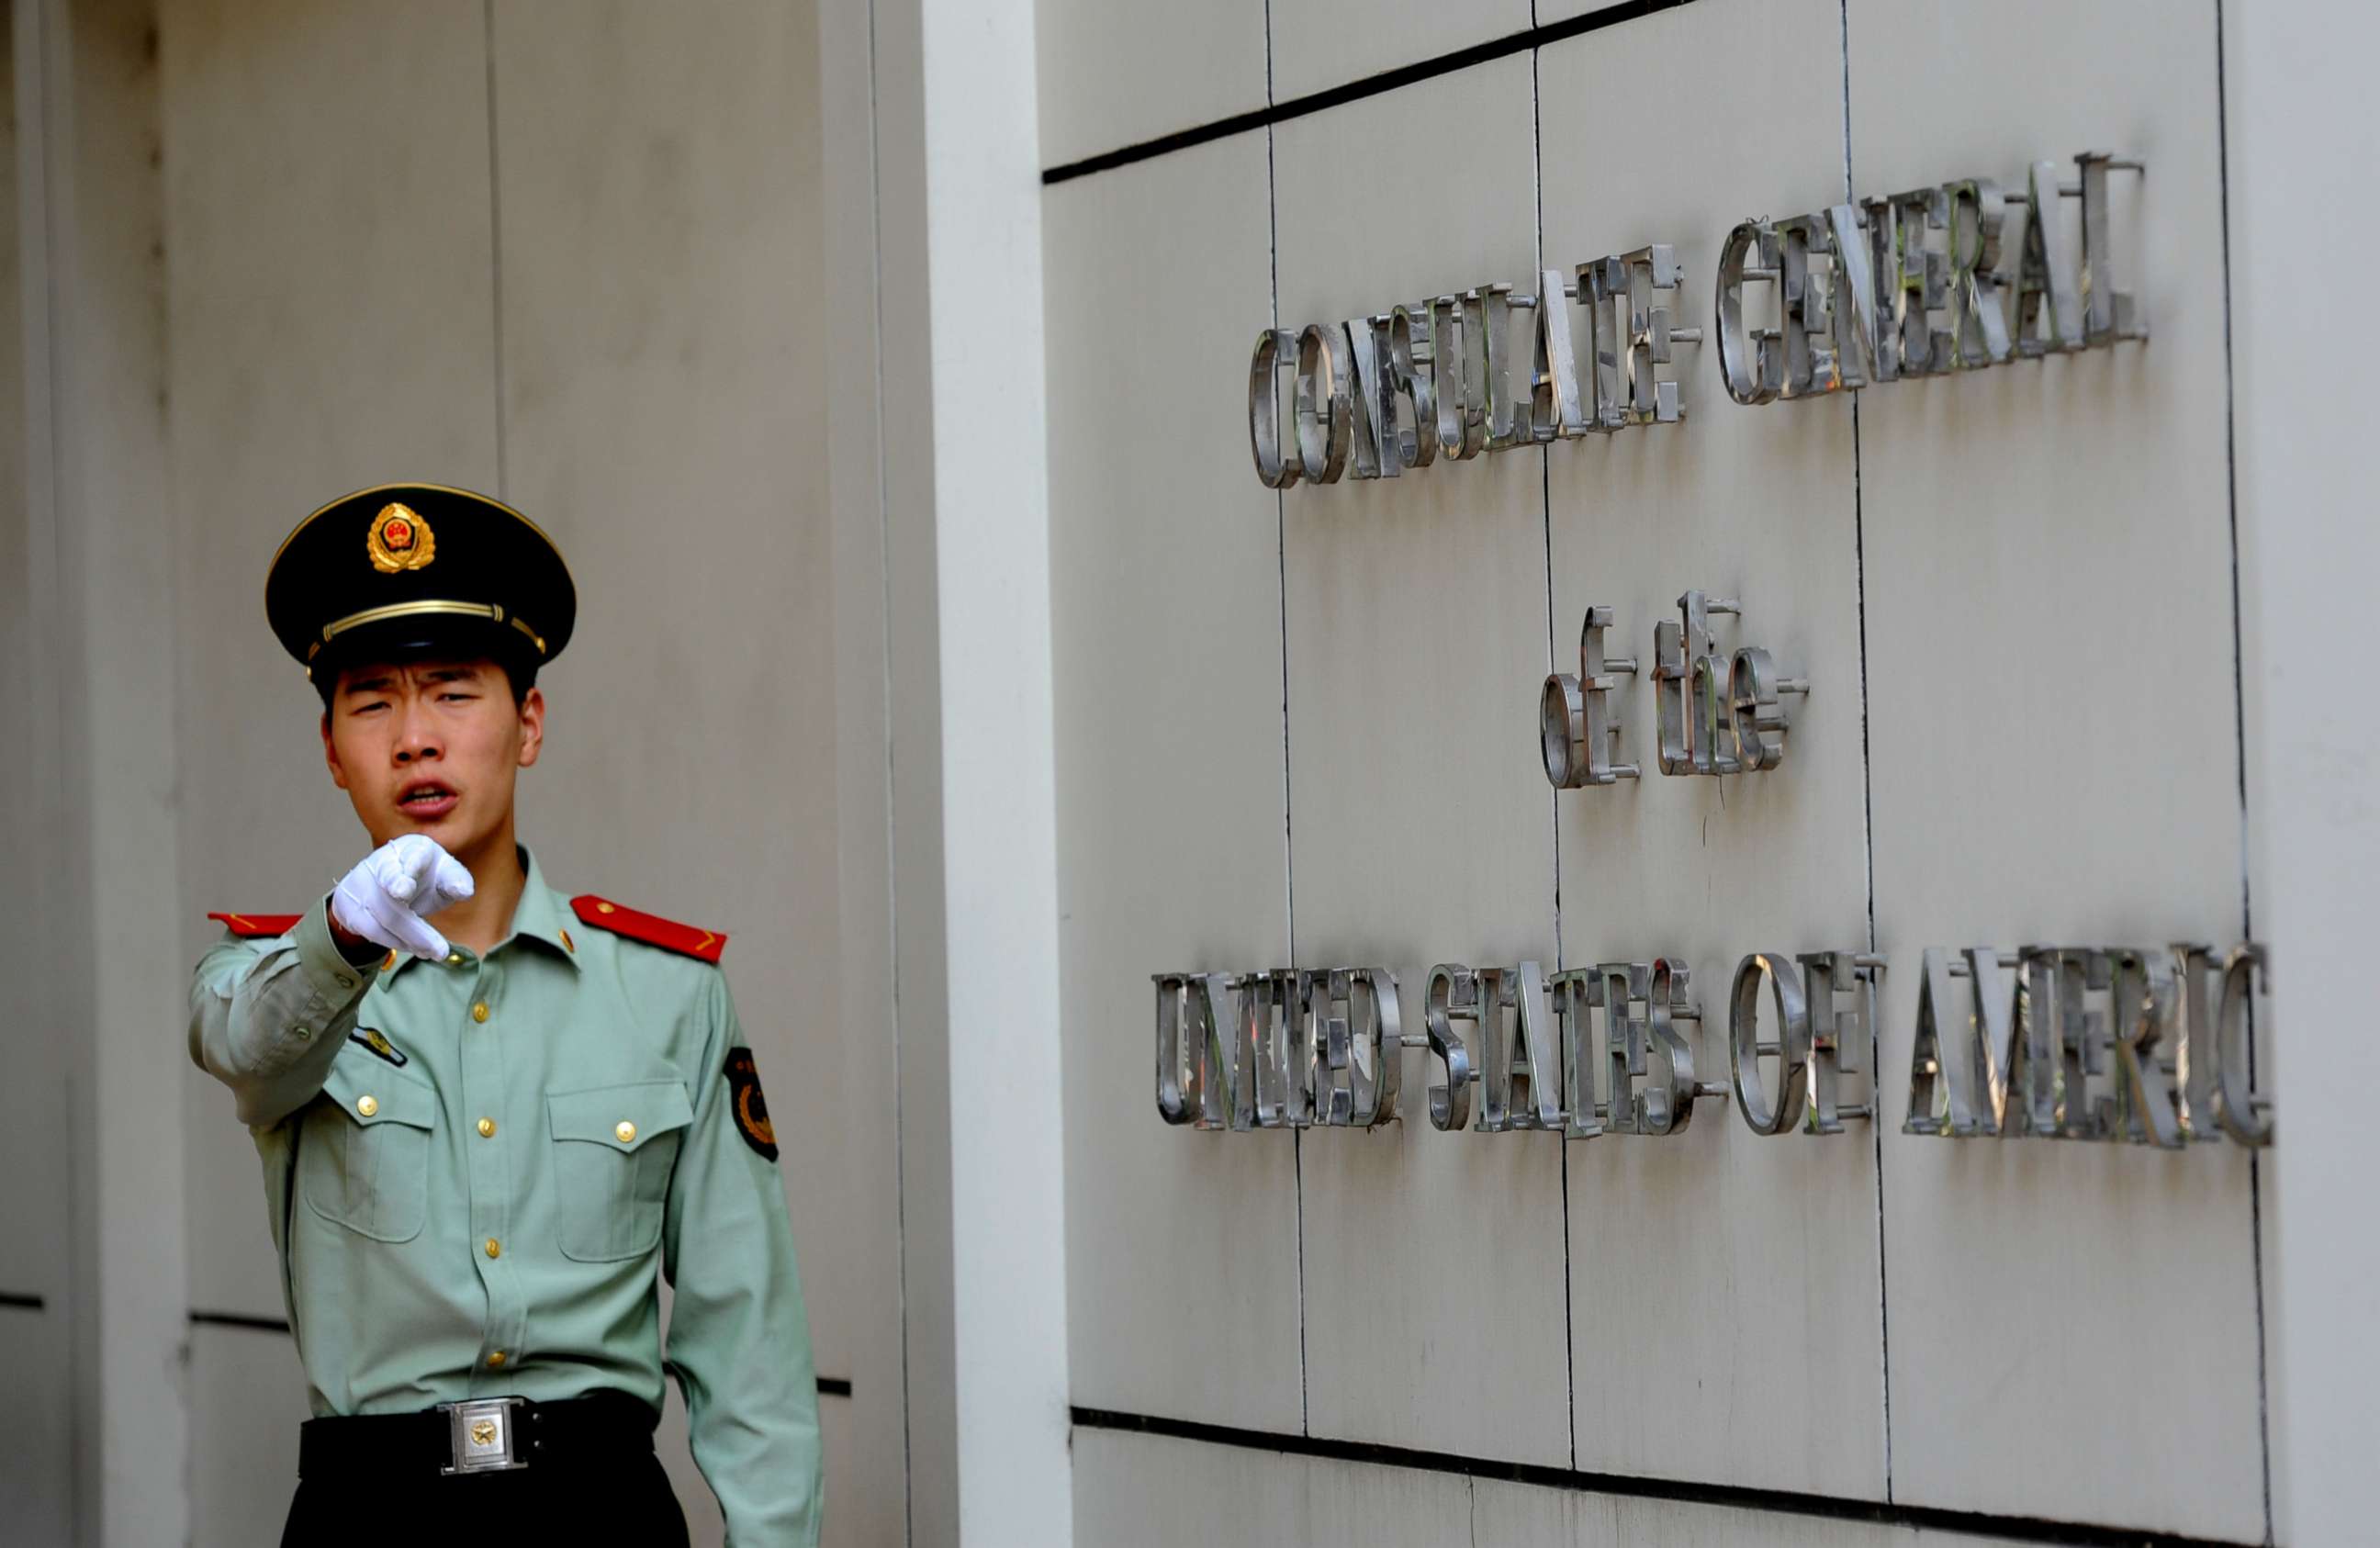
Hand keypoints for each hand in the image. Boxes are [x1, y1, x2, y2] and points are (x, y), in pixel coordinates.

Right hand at [330, 835, 474, 961]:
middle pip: (392, 898)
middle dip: (414, 927)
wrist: (389, 881)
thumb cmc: (427, 877)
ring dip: (409, 939)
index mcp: (410, 848)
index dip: (405, 872)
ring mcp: (361, 881)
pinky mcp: (349, 902)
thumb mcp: (445, 874)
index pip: (409, 857)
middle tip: (440, 950)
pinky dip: (394, 942)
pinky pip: (370, 928)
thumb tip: (464, 891)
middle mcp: (382, 861)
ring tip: (434, 953)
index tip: (402, 891)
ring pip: (382, 916)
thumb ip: (456, 880)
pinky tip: (414, 949)